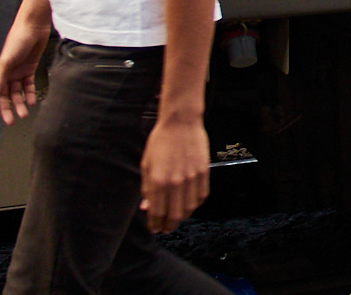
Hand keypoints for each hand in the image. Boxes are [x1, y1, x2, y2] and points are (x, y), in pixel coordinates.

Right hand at [0, 19, 50, 124]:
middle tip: (10, 122)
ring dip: (20, 103)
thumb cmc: (16, 39)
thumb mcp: (5, 60)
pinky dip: (30, 94)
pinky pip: (28, 85)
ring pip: (17, 92)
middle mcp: (4, 72)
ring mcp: (16, 71)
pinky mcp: (28, 69)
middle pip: (4, 95)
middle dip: (7, 108)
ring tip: (23, 114)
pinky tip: (32, 102)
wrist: (34, 26)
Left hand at [139, 116, 209, 233]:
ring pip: (190, 209)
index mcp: (158, 181)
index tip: (155, 228)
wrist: (181, 122)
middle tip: (166, 228)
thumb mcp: (147, 165)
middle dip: (169, 225)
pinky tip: (190, 204)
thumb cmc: (161, 141)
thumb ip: (147, 189)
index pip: (157, 212)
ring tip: (177, 217)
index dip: (155, 224)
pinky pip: (202, 196)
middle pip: (175, 215)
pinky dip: (196, 205)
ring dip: (183, 217)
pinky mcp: (204, 172)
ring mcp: (192, 178)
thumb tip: (146, 207)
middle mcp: (176, 182)